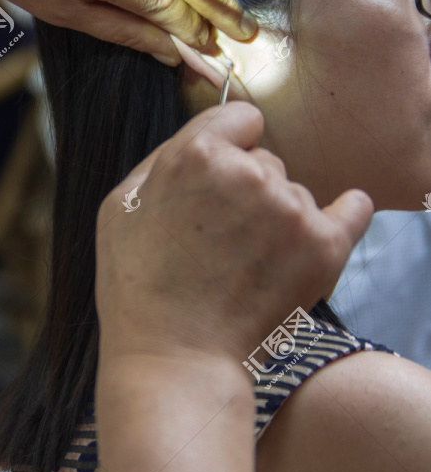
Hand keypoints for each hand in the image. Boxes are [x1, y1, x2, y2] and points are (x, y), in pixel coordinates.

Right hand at [95, 101, 372, 363]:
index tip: (222, 172)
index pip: (240, 117)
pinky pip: (351, 210)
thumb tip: (204, 137)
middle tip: (222, 233)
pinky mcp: (323, 247)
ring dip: (278, 214)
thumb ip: (162, 158)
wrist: (175, 355)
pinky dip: (345, 213)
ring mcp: (289, 209)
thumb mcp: (120, 205)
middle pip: (266, 159)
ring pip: (294, 191)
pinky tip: (345, 211)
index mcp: (196, 154)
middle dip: (247, 185)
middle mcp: (248, 172)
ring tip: (247, 260)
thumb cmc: (137, 283)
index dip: (229, 143)